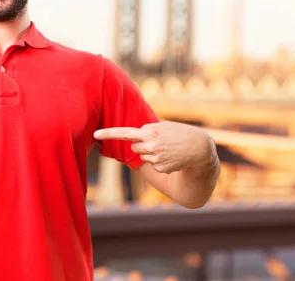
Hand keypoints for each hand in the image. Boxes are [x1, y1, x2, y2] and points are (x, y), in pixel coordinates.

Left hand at [94, 121, 211, 173]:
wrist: (199, 148)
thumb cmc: (180, 133)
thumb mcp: (163, 126)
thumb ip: (147, 129)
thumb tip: (134, 137)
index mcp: (149, 132)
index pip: (124, 133)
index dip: (109, 133)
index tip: (96, 134)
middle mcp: (150, 146)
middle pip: (134, 147)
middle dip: (142, 144)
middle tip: (158, 141)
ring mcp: (155, 158)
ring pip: (144, 156)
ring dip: (152, 153)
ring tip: (168, 149)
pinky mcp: (160, 168)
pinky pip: (153, 164)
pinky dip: (160, 161)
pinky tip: (172, 158)